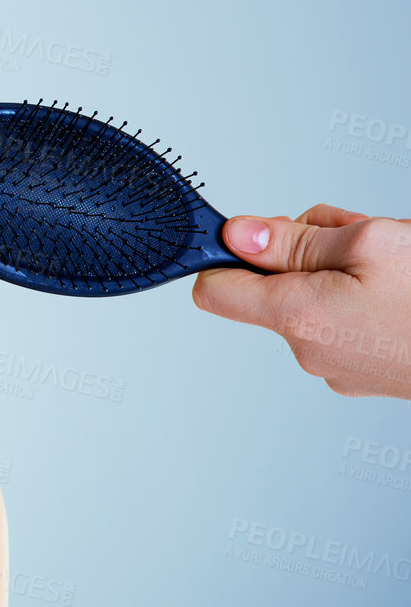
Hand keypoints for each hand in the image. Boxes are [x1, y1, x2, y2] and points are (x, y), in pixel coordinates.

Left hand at [191, 204, 410, 398]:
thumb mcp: (368, 242)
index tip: (249, 234)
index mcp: (298, 317)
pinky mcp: (366, 372)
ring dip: (341, 267)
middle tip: (355, 234)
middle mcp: (309, 350)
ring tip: (394, 261)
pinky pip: (343, 319)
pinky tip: (402, 287)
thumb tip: (235, 235)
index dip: (224, 255)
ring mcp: (339, 366)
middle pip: (271, 285)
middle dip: (305, 249)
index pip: (214, 290)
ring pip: (312, 297)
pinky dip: (362, 295)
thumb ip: (292, 239)